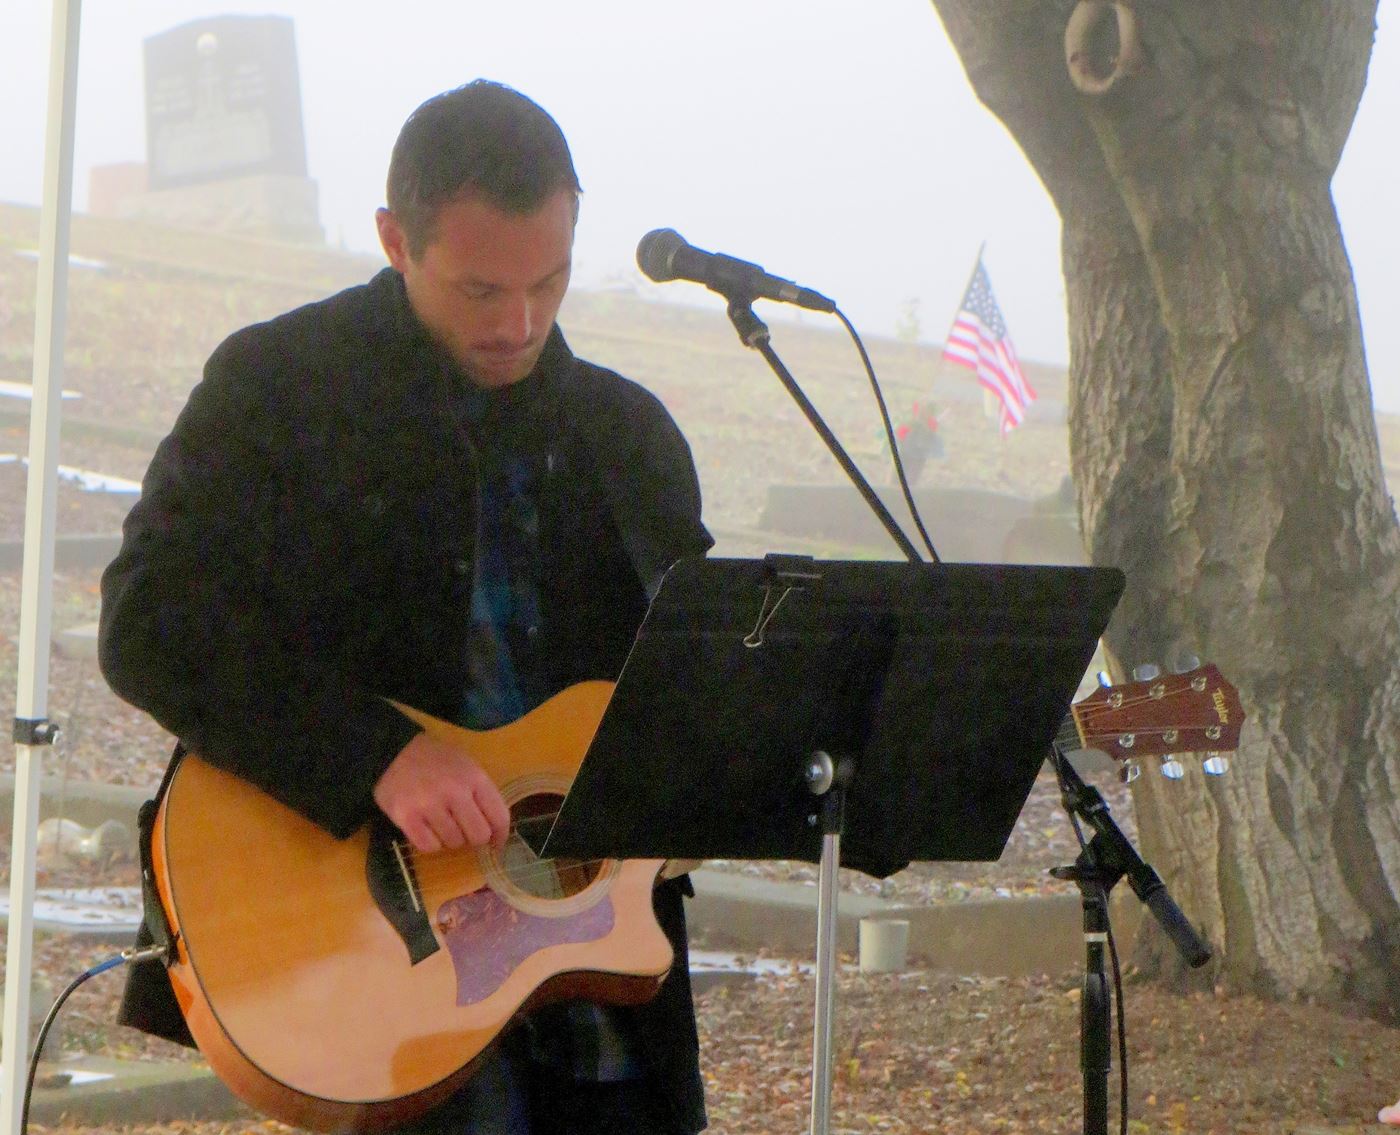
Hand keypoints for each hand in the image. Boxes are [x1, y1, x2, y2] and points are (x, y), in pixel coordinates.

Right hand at [373, 732, 511, 852]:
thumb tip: (495, 830)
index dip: (500, 835)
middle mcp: (455, 792)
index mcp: (474, 778)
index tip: (496, 844)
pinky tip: (426, 828)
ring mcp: (430, 806)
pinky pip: (429, 847)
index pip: (499, 817)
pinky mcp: (407, 818)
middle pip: (478, 836)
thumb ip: (481, 794)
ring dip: (450, 839)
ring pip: (454, 843)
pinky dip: (430, 843)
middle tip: (463, 830)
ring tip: (441, 823)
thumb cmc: (435, 760)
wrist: (393, 751)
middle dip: (473, 838)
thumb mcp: (466, 766)